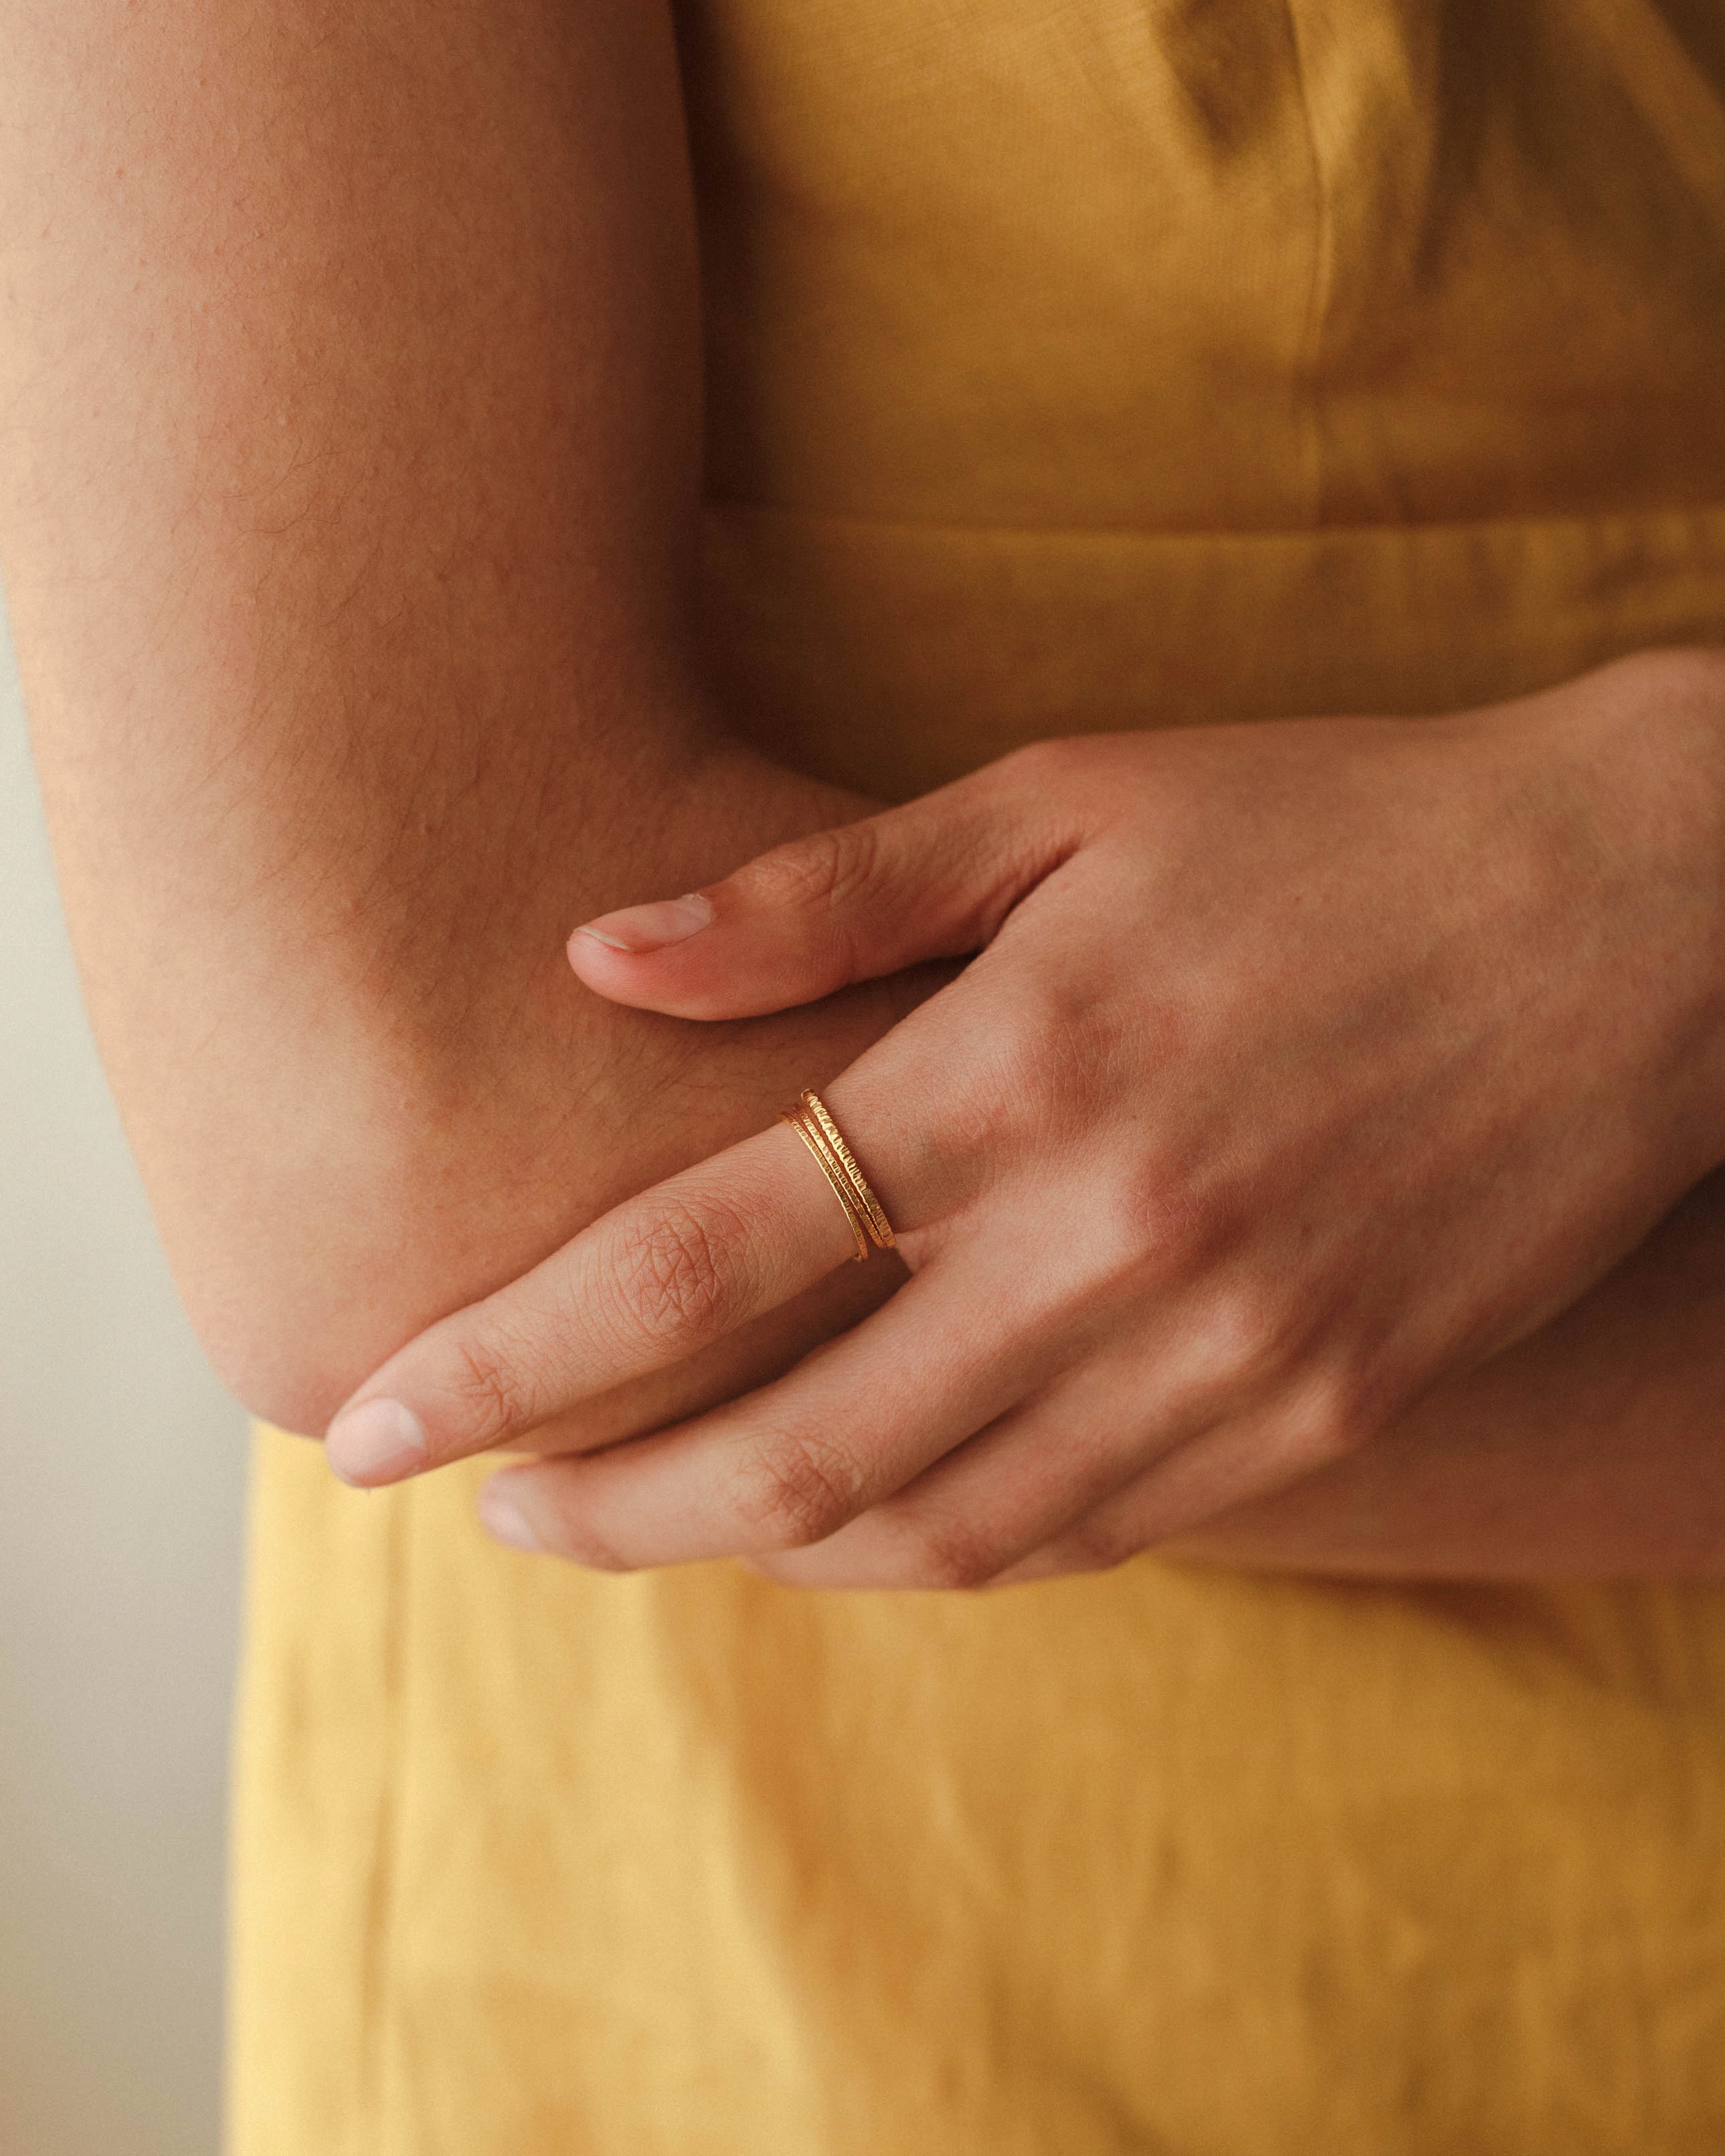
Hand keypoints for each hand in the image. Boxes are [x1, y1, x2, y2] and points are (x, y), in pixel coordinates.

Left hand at [324, 651, 1724, 1587]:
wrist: (1644, 911)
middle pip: (791, 1449)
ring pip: (933, 1529)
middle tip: (495, 1509)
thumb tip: (589, 952)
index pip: (703, 1255)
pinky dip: (936, 1548)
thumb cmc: (1333, 823)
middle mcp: (1116, 1238)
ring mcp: (1232, 1351)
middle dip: (606, 1506)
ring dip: (756, 1551)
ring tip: (646, 1522)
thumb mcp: (1071, 798)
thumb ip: (819, 897)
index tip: (380, 1416)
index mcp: (1027, 1066)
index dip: (512, 1354)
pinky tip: (855, 1516)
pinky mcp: (1322, 1414)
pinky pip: (1084, 1535)